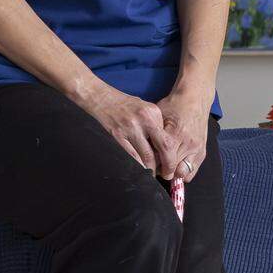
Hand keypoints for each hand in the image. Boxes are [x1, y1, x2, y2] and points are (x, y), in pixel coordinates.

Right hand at [78, 79, 204, 179]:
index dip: (171, 153)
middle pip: (163, 147)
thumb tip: (162, 147)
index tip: (171, 162)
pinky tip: (139, 169)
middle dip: (167, 164)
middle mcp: (145, 119)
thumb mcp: (144, 108)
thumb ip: (155, 124)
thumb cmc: (123, 104)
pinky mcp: (118, 136)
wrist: (101, 97)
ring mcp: (130, 128)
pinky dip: (138, 165)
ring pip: (147, 155)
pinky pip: (132, 156)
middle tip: (167, 174)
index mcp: (153, 112)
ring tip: (152, 174)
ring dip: (151, 168)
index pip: (168, 137)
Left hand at [153, 82, 211, 181]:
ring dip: (173, 174)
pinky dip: (183, 172)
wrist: (195, 99)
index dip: (152, 165)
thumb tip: (142, 150)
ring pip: (183, 173)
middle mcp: (188, 143)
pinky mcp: (202, 151)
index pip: (161, 159)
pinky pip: (192, 171)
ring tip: (166, 167)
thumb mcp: (158, 115)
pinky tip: (176, 166)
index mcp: (175, 134)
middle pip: (172, 169)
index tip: (147, 164)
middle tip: (155, 167)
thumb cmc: (174, 105)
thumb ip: (152, 134)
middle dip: (162, 171)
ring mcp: (197, 149)